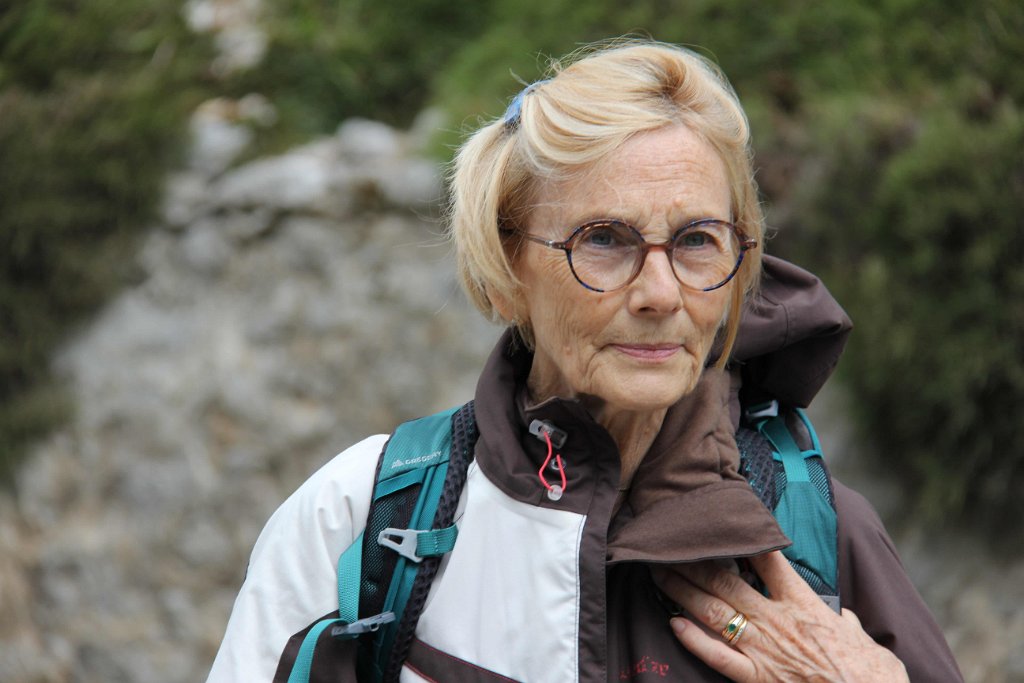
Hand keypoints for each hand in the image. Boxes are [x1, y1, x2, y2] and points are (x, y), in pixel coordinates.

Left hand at [653, 551, 907, 681]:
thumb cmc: (874, 677)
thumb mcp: (867, 642)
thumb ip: (849, 624)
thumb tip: (846, 618)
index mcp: (804, 604)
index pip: (768, 561)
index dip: (743, 540)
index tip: (722, 524)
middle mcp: (777, 621)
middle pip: (726, 583)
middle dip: (695, 563)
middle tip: (670, 546)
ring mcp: (764, 650)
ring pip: (715, 614)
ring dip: (684, 592)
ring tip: (660, 574)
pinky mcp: (758, 679)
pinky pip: (718, 657)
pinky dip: (694, 641)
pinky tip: (673, 624)